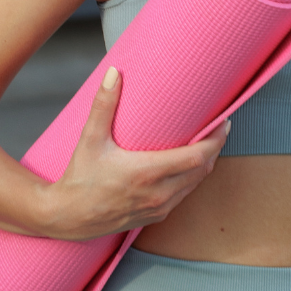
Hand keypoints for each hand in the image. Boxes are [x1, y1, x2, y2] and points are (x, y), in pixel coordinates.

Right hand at [35, 66, 228, 240]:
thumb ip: (104, 105)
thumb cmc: (79, 178)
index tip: (223, 122)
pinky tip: (188, 166)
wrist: (67, 217)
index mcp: (147, 173)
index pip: (198, 157)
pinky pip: (183, 196)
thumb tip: (114, 73)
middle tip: (219, 127)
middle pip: (203, 170)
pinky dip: (192, 179)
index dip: (215, 140)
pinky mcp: (154, 217)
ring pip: (195, 184)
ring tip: (208, 142)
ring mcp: (158, 208)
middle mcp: (158, 194)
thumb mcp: (90, 139)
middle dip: (215, 148)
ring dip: (205, 164)